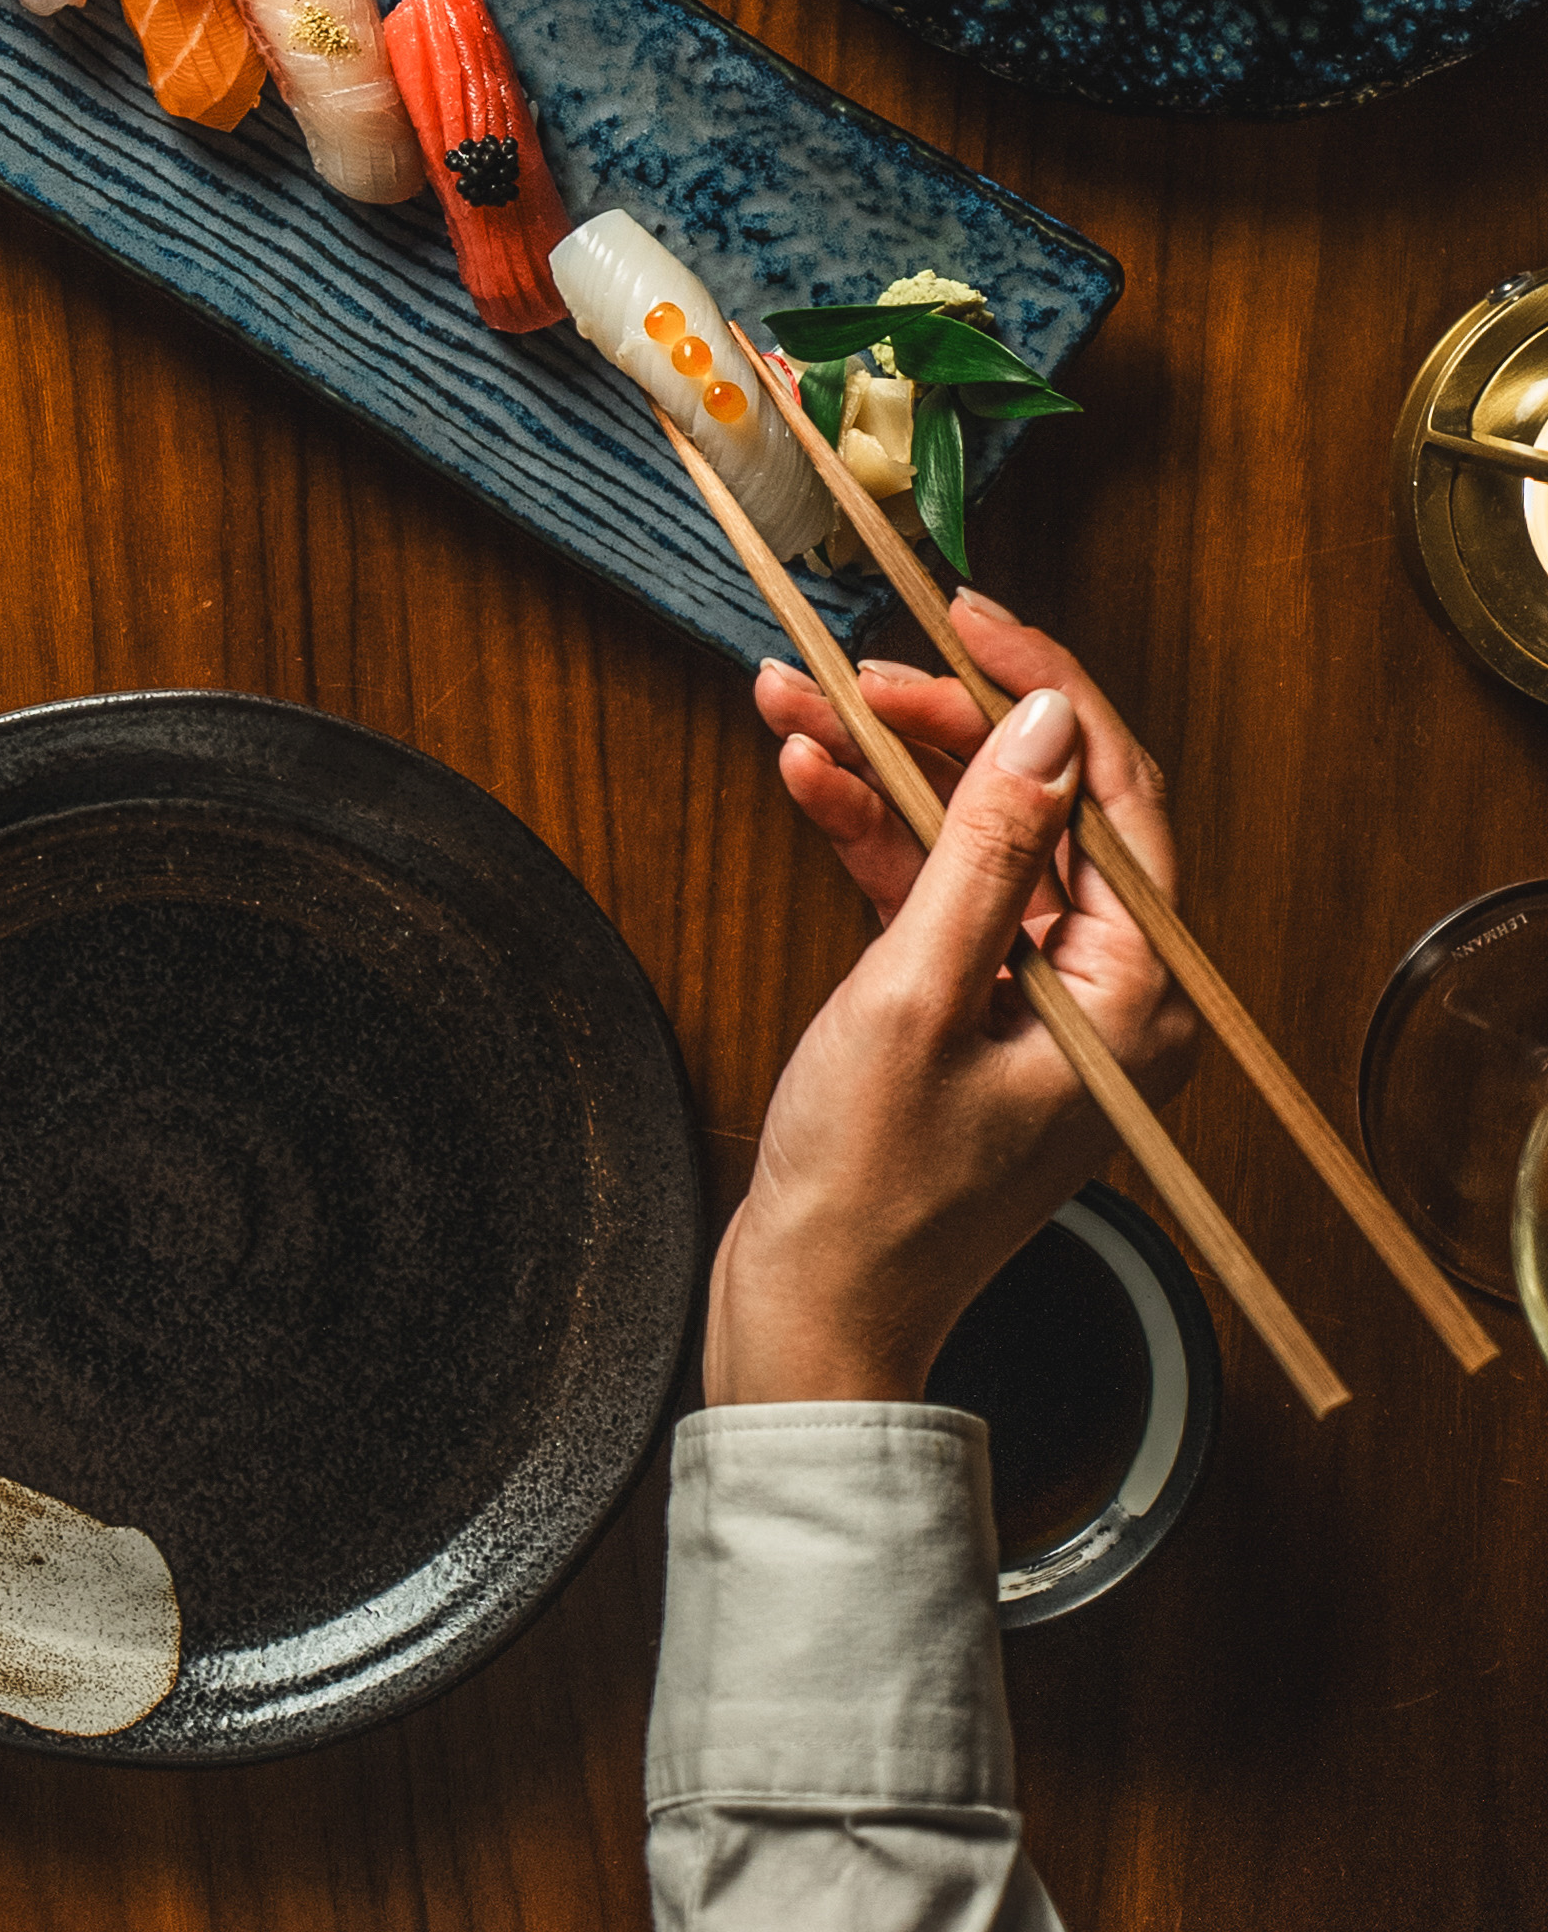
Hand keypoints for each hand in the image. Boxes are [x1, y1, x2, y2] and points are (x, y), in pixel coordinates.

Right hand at [703, 591, 1197, 1405]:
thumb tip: (1044, 725)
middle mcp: (1104, 991)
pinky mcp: (968, 1006)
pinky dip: (868, 831)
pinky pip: (930, 886)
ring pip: (972, 833)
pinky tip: (806, 774)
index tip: (970, 617)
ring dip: (884, 765)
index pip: (1118, 794)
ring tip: (796, 702)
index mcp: (1135, 997)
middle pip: (1040, 803)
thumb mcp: (919, 993)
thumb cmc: (870, 1191)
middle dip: (940, 723)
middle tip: (855, 668)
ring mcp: (1034, 997)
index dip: (1045, 689)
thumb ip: (987, 848)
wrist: (810, 1314)